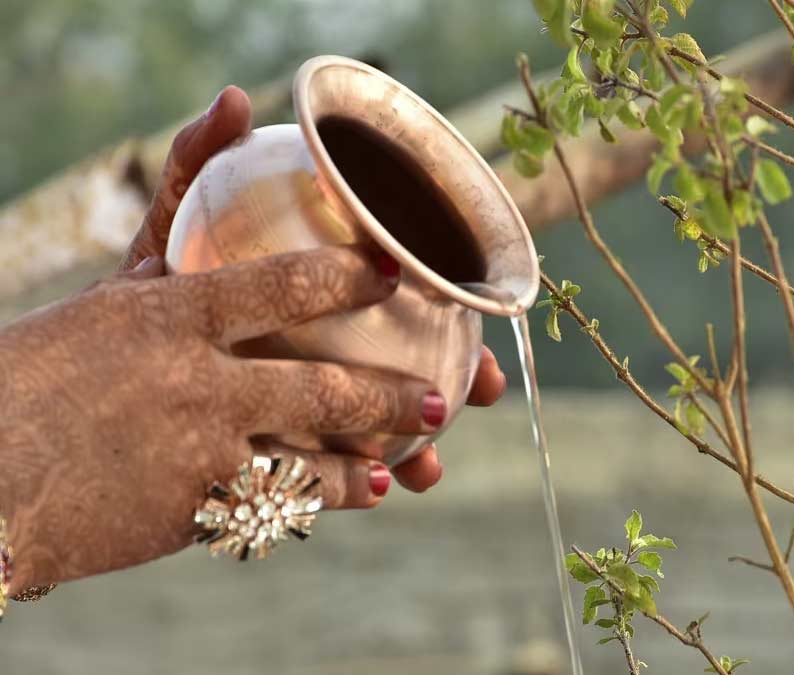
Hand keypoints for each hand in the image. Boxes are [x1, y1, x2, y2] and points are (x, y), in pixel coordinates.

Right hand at [0, 245, 441, 590]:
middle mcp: (191, 380)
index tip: (397, 274)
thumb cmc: (43, 371)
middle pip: (320, 387)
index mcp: (170, 313)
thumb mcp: (115, 287)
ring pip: (309, 460)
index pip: (283, 286)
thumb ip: (184, 204)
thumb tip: (238, 101)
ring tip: (413, 466)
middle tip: (437, 402)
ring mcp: (191, 450)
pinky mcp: (184, 508)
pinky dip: (321, 500)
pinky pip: (274, 506)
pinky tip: (361, 495)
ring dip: (366, 464)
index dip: (350, 278)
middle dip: (388, 397)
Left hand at [118, 86, 507, 493]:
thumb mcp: (171, 223)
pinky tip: (375, 490)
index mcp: (322, 299)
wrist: (101, 362)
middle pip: (411, 363)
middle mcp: (329, 349)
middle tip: (486, 388)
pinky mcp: (281, 453)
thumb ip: (196, 163)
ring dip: (417, 450)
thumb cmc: (146, 283)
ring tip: (429, 468)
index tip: (478, 312)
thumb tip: (236, 100)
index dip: (452, 302)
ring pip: (380, 427)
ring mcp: (309, 404)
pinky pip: (328, 473)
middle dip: (457, 379)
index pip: (405, 297)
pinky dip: (355, 485)